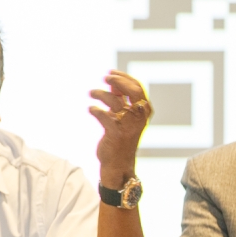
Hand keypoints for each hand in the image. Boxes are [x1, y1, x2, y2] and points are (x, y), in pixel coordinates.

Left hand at [89, 70, 151, 187]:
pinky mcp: (116, 132)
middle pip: (132, 91)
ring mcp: (128, 124)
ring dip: (100, 94)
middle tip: (105, 78)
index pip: (137, 88)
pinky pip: (103, 115)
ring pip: (114, 101)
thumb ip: (121, 100)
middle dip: (118, 81)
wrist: (119, 164)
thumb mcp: (124, 117)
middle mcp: (139, 117)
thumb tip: (113, 84)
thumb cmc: (121, 138)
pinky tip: (91, 109)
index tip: (111, 73)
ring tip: (91, 93)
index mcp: (144, 111)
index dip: (124, 78)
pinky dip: (95, 110)